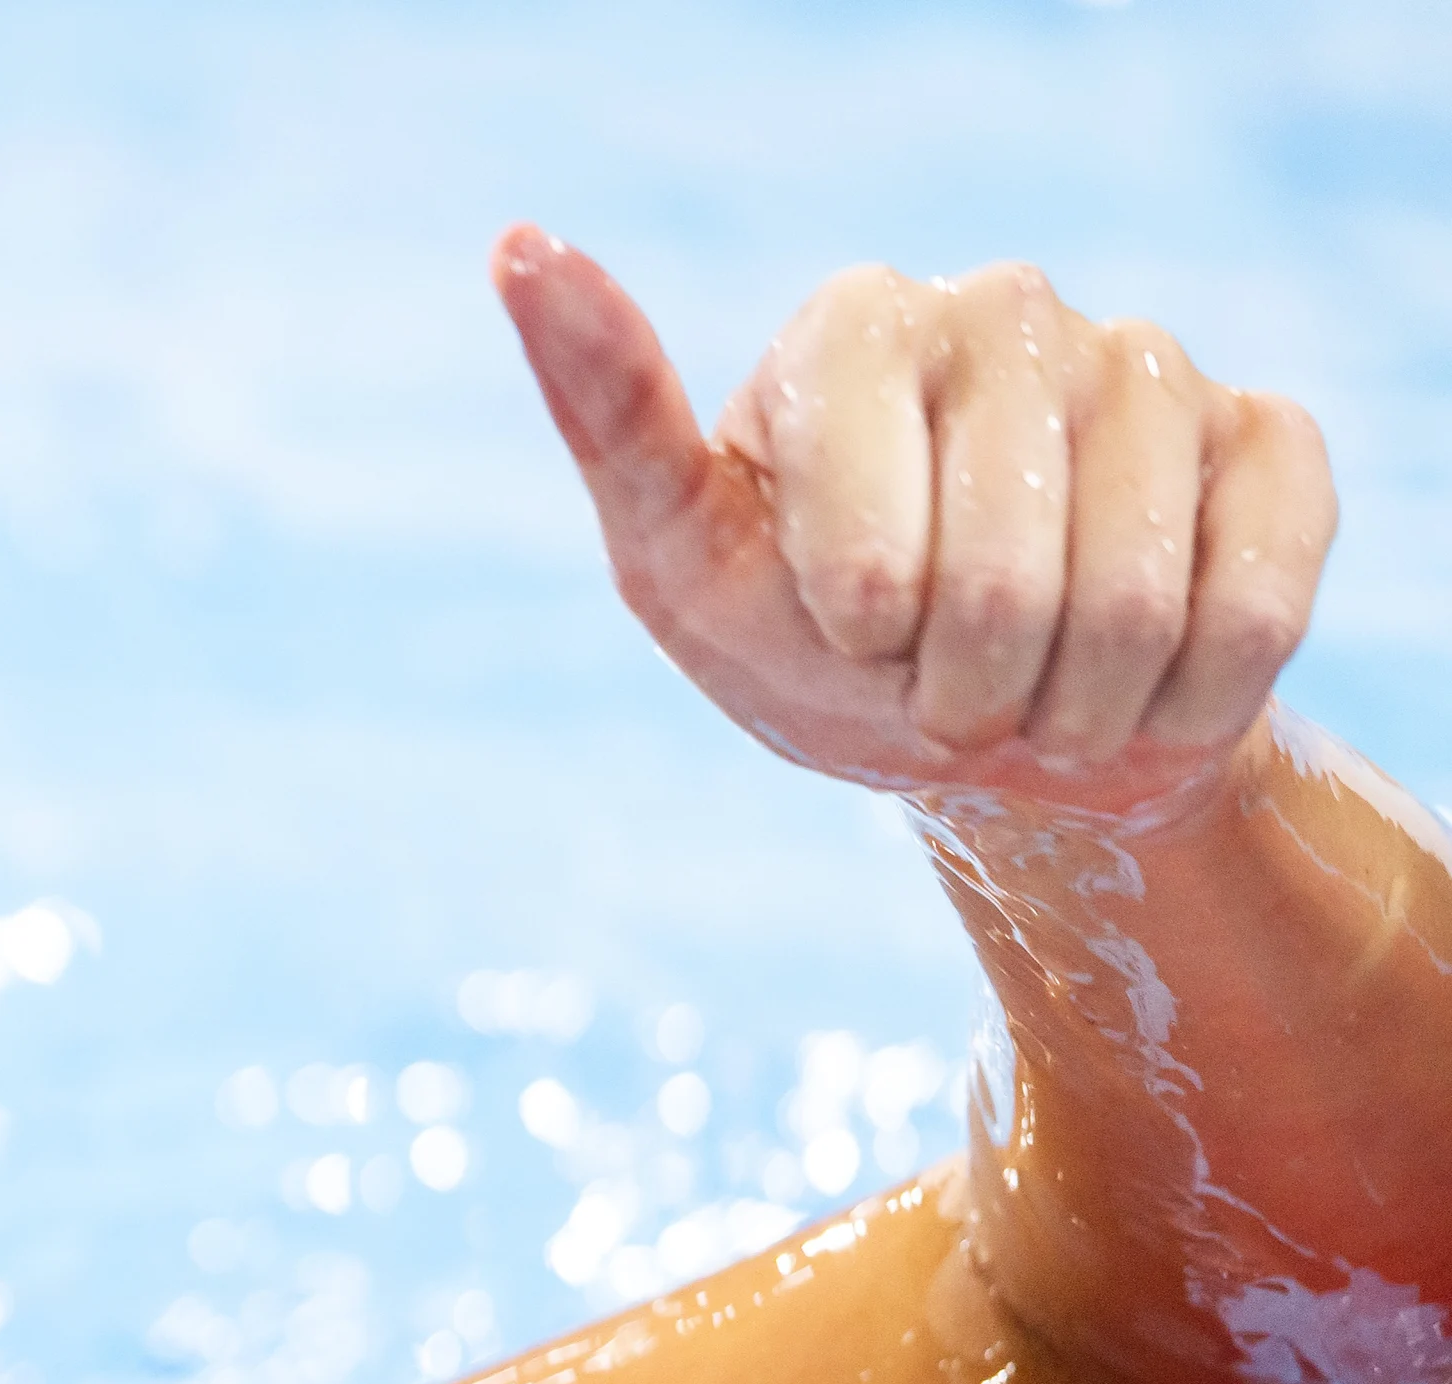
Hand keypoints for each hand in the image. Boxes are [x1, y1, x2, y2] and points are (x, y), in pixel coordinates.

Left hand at [493, 226, 1333, 818]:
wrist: (982, 735)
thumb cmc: (805, 643)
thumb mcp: (679, 560)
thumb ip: (610, 415)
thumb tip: (520, 244)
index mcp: (851, 325)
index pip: (859, 501)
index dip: (858, 608)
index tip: (844, 627)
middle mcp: (1005, 309)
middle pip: (1003, 571)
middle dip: (960, 683)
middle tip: (938, 680)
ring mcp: (1146, 361)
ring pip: (1129, 599)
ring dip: (1067, 704)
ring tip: (1029, 685)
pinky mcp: (1266, 438)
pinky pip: (1248, 607)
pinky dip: (1179, 695)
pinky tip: (1138, 678)